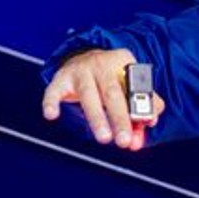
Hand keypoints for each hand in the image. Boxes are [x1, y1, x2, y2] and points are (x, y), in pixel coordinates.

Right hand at [40, 49, 163, 150]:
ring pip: (88, 95)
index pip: (135, 87)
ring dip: (97, 119)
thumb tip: (140, 137)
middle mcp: (101, 65)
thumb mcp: (129, 87)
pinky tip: (51, 115)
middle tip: (124, 141)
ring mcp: (79, 70)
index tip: (148, 123)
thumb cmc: (113, 78)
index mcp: (123, 63)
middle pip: (112, 93)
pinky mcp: (60, 78)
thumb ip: (139, 113)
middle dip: (120, 118)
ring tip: (104, 138)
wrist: (84, 56)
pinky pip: (53, 90)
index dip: (141, 107)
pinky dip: (50, 102)